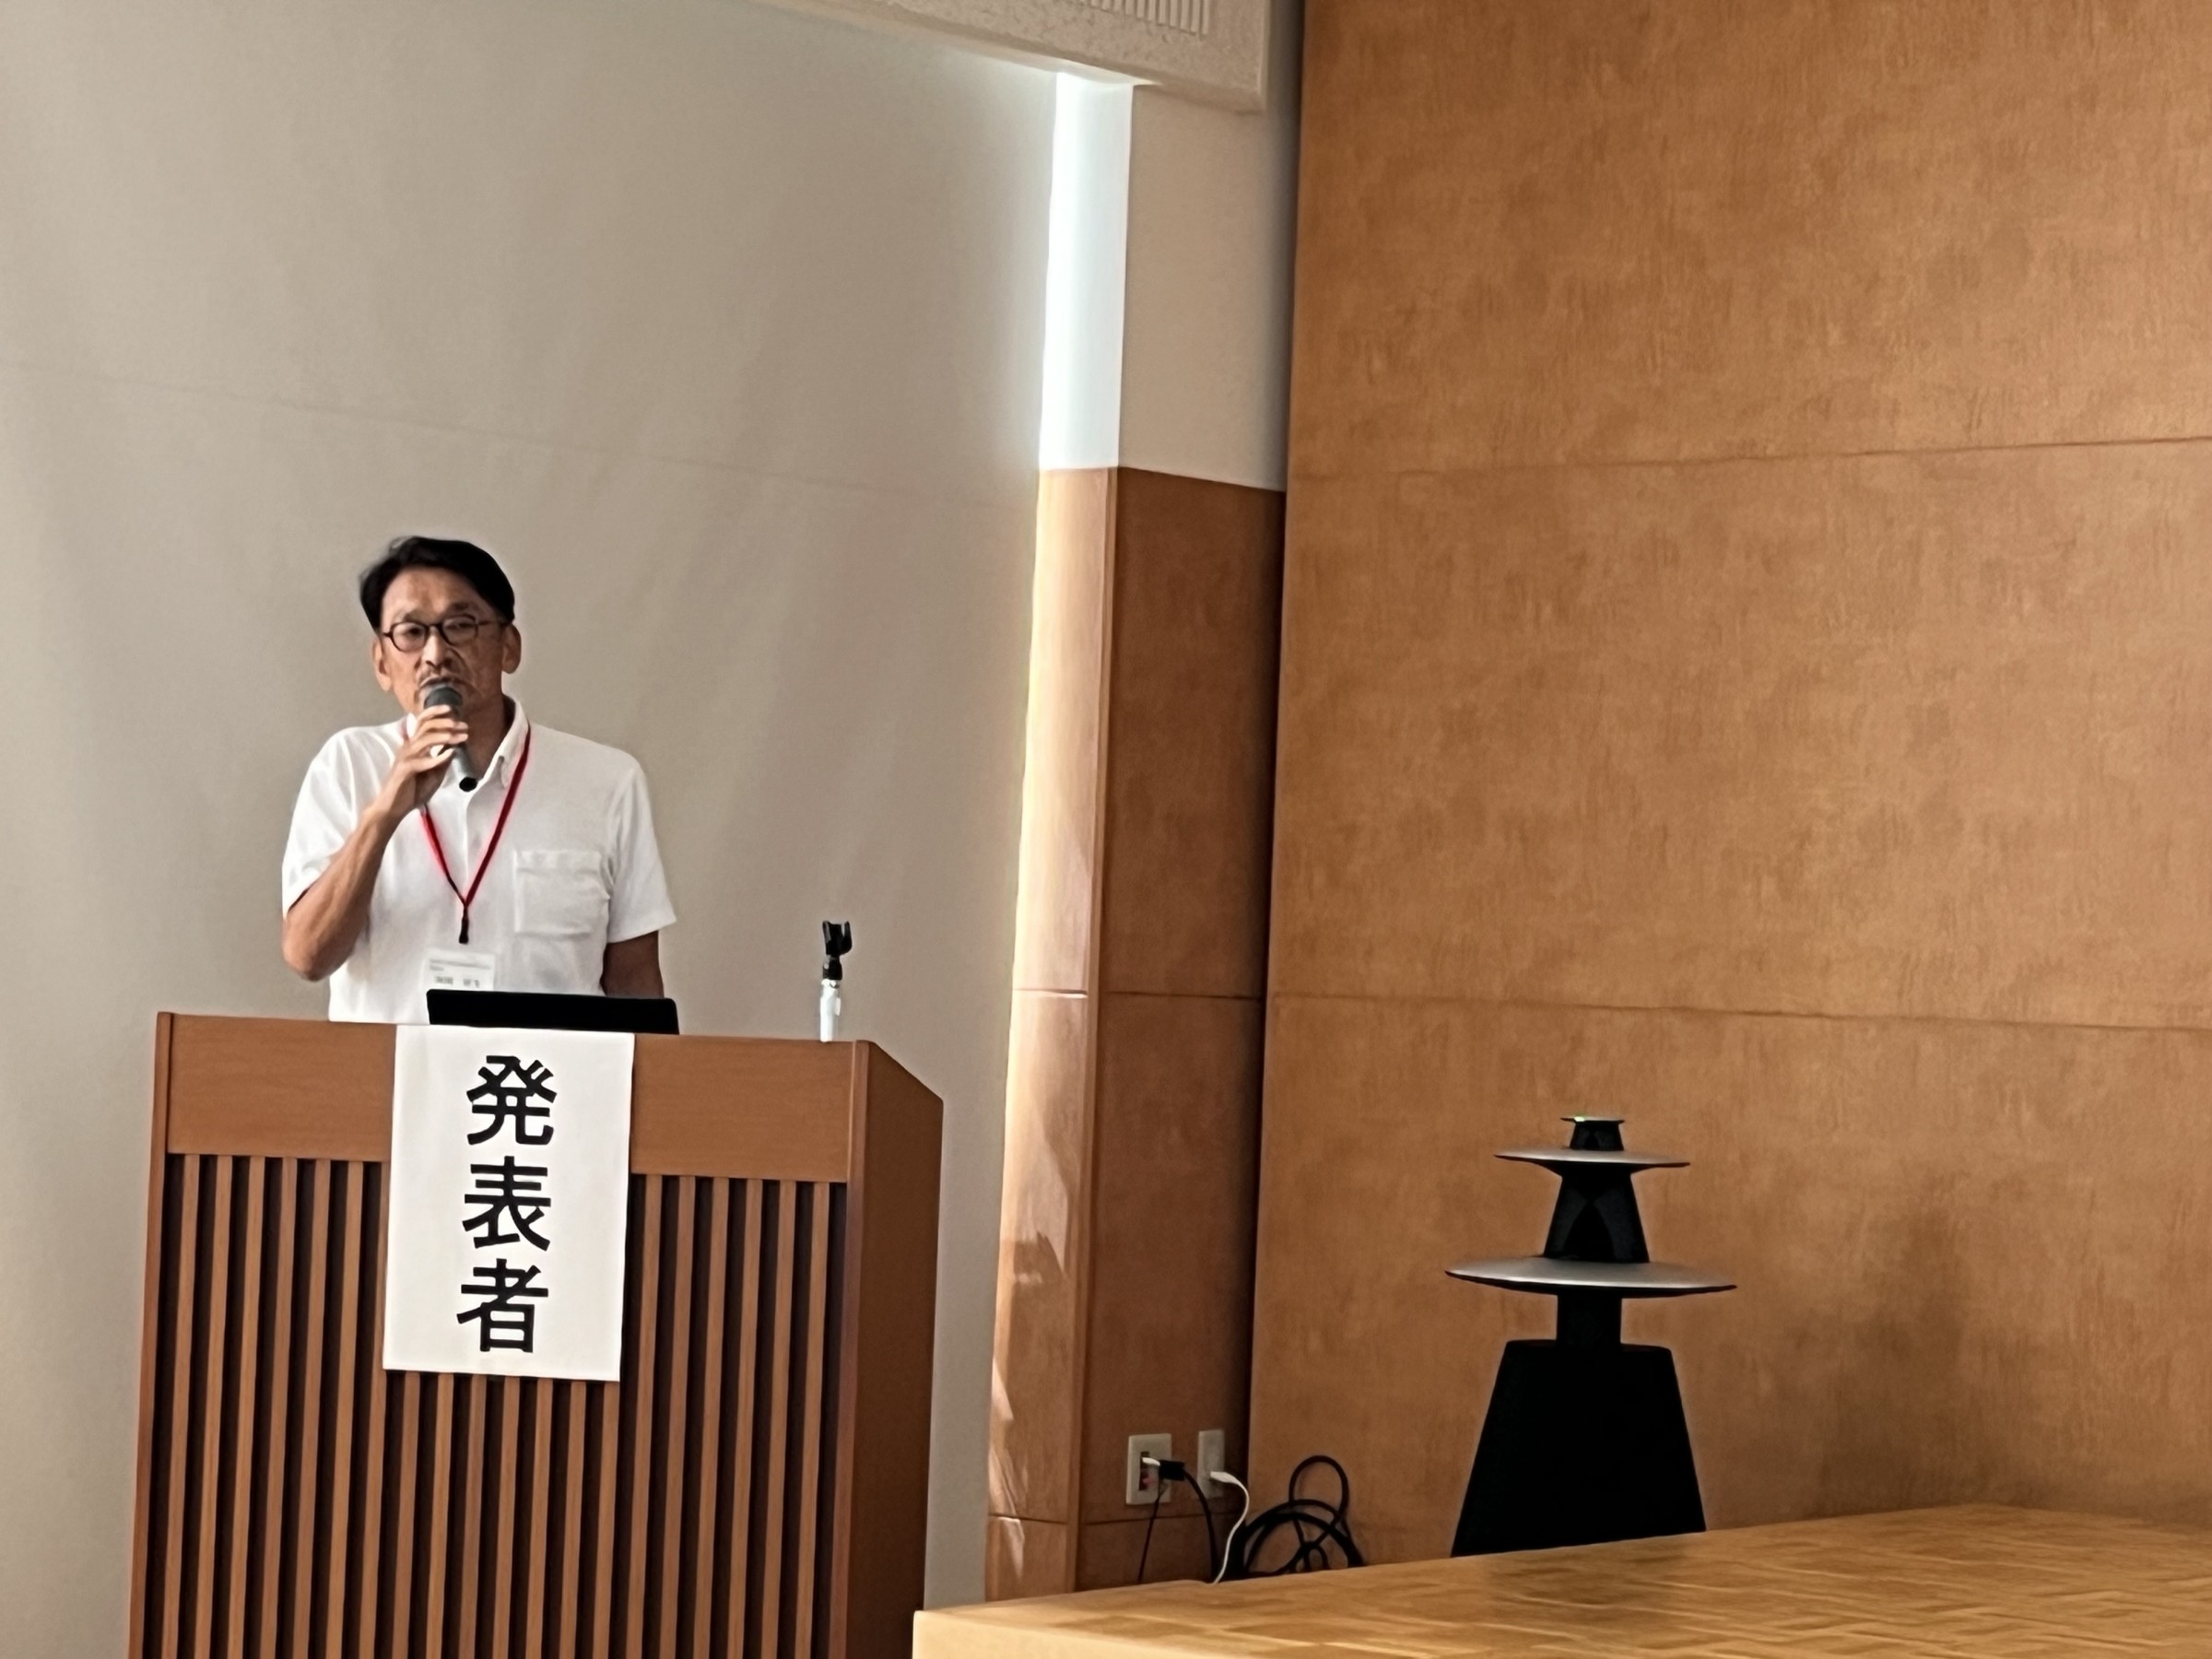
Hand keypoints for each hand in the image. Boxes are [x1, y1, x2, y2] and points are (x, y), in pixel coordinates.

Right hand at [371, 708, 467, 825]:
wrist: (393, 808)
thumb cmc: (412, 790)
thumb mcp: (434, 774)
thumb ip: (442, 760)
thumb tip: (455, 747)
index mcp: (414, 746)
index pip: (422, 722)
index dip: (436, 712)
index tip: (453, 710)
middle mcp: (408, 748)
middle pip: (425, 726)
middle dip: (446, 722)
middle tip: (463, 726)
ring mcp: (405, 758)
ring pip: (424, 739)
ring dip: (445, 736)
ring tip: (461, 737)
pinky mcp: (404, 770)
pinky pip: (421, 761)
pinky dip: (437, 757)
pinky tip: (450, 754)